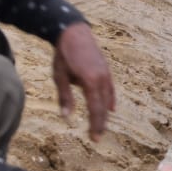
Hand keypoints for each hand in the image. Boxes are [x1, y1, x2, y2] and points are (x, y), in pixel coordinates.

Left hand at [52, 21, 115, 141]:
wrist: (74, 32)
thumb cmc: (64, 55)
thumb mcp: (60, 76)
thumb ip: (65, 97)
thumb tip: (66, 116)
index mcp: (90, 82)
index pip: (95, 109)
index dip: (95, 125)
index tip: (94, 138)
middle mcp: (102, 79)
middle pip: (103, 106)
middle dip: (101, 123)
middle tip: (98, 138)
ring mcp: (106, 74)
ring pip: (107, 98)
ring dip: (105, 114)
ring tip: (102, 127)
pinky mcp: (105, 70)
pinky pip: (110, 89)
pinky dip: (110, 100)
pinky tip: (111, 108)